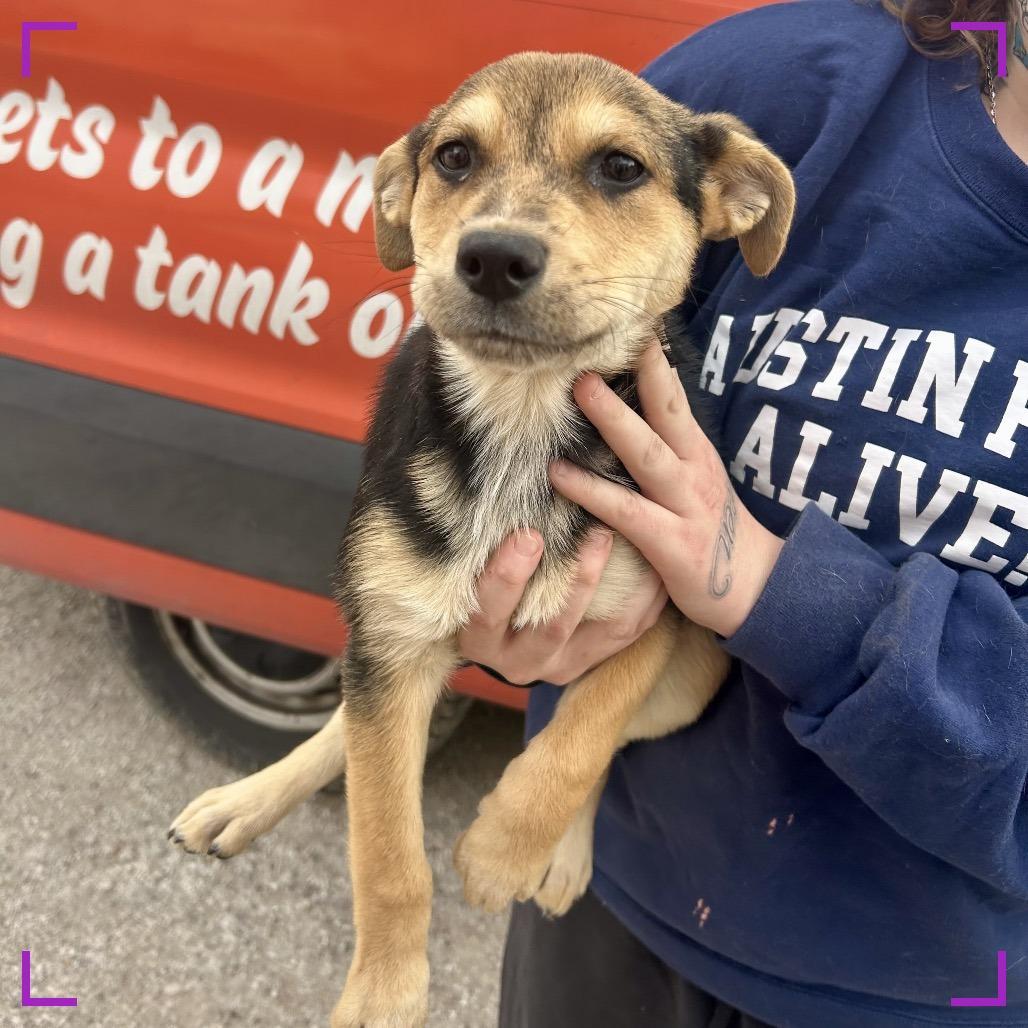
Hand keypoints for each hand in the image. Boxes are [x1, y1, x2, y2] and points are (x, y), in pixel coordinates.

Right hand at [458, 529, 666, 685]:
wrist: (498, 630)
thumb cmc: (478, 583)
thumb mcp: (468, 573)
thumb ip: (484, 546)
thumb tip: (507, 487)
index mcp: (479, 638)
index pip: (488, 613)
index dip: (506, 577)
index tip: (527, 535)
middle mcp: (519, 662)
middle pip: (552, 628)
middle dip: (577, 581)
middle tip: (596, 532)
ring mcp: (559, 666)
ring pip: (602, 631)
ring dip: (622, 584)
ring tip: (632, 539)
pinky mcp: (591, 662)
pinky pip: (628, 632)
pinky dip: (645, 597)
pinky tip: (655, 561)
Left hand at [548, 342, 782, 637]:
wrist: (755, 588)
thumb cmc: (712, 532)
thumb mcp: (695, 482)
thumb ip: (664, 451)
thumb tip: (619, 413)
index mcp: (697, 452)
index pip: (673, 397)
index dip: (652, 360)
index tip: (630, 321)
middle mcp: (694, 470)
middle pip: (666, 412)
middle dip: (638, 373)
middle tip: (597, 343)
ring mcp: (684, 505)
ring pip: (647, 454)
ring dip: (613, 420)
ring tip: (578, 388)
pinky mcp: (671, 543)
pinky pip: (624, 511)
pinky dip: (589, 491)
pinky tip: (558, 474)